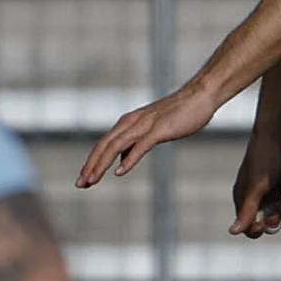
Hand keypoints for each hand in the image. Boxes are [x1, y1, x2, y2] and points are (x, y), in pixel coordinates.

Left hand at [76, 85, 219, 186]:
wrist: (199, 95)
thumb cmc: (177, 114)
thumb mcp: (151, 132)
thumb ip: (134, 144)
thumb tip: (120, 162)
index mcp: (128, 123)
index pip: (104, 144)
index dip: (92, 162)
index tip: (83, 179)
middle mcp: (131, 122)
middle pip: (104, 145)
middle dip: (91, 166)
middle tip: (80, 184)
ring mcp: (145, 125)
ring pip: (116, 146)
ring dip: (102, 164)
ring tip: (92, 180)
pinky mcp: (159, 129)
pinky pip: (140, 146)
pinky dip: (129, 159)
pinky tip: (120, 172)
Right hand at [229, 124, 280, 236]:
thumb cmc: (262, 157)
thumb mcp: (256, 187)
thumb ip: (247, 211)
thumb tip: (233, 232)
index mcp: (245, 198)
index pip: (247, 225)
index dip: (255, 230)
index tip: (264, 225)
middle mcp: (259, 197)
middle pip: (265, 224)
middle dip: (273, 225)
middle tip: (279, 217)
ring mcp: (275, 192)